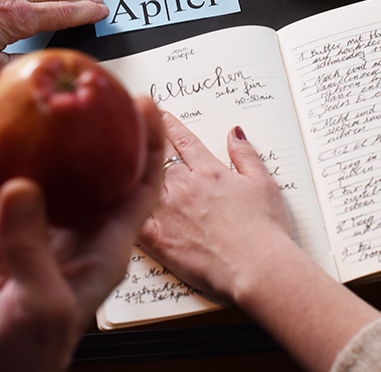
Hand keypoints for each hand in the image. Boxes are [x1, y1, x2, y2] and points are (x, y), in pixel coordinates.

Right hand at [0, 96, 163, 371]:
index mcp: (106, 246)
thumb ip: (34, 247)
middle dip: (91, 129)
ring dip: (32, 135)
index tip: (147, 106)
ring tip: (27, 97)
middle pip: (91, 168)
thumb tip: (22, 188)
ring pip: (37, 170)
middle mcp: (76, 229)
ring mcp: (33, 228)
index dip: (148, 146)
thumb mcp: (46, 304)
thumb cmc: (33, 355)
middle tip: (84, 90)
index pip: (139, 186)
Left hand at [140, 113, 380, 371]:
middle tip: (139, 140)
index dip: (171, 127)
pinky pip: (135, 219)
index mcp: (210, 173)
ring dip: (137, 178)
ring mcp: (169, 213)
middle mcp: (185, 187)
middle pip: (160, 163)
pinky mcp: (161, 240)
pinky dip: (126, 210)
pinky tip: (115, 204)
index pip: (185, 142)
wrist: (257, 265)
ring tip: (123, 169)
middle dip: (151, 152)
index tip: (160, 115)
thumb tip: (235, 132)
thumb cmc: (265, 229)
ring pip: (144, 186)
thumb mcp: (265, 183)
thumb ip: (246, 155)